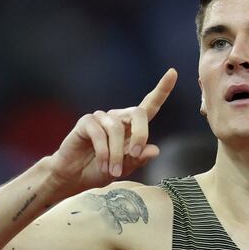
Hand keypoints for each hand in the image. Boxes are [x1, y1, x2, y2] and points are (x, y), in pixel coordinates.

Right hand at [49, 68, 176, 189]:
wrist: (76, 177)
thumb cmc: (102, 170)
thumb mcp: (124, 168)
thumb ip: (138, 159)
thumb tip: (155, 150)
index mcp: (131, 126)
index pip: (149, 105)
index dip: (162, 89)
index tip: (173, 72)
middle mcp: (118, 118)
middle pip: (138, 113)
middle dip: (141, 134)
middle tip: (135, 154)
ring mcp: (102, 118)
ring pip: (117, 130)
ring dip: (117, 154)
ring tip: (112, 171)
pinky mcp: (86, 122)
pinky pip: (99, 134)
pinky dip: (103, 152)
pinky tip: (103, 164)